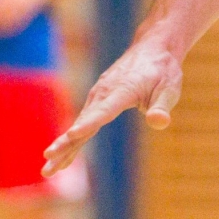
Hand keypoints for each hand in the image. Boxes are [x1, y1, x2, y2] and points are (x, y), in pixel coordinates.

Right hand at [43, 34, 181, 175]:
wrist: (151, 48)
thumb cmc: (162, 70)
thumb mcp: (170, 88)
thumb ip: (162, 106)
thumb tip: (159, 122)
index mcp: (122, 90)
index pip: (103, 111)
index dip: (89, 124)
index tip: (72, 135)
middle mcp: (104, 92)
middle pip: (83, 122)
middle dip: (65, 143)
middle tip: (48, 160)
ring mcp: (97, 95)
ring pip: (78, 124)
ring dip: (63, 147)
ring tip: (48, 170)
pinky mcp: (96, 99)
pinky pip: (82, 122)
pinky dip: (70, 140)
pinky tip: (62, 159)